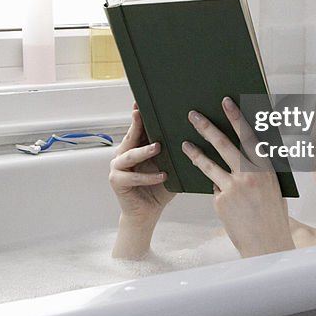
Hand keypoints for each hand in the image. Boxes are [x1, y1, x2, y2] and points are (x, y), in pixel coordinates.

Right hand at [109, 105, 175, 258]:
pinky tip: (162, 176)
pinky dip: (148, 177)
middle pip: (130, 136)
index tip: (141, 102)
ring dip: (143, 151)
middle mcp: (124, 153)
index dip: (139, 115)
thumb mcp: (170, 167)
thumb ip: (176, 153)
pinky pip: (132, 177)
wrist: (146, 213)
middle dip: (136, 124)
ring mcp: (117, 167)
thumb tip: (199, 137)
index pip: (138, 127)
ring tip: (157, 147)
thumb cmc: (159, 188)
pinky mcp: (116, 181)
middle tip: (141, 113)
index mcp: (136, 147)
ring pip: (129, 155)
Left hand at [183, 97, 294, 257]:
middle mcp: (249, 175)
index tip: (225, 102)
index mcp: (265, 168)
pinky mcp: (221, 200)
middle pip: (223, 144)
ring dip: (195, 152)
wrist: (266, 244)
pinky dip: (216, 189)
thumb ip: (259, 169)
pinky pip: (214, 188)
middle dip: (206, 127)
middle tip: (193, 115)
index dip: (236, 117)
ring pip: (209, 164)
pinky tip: (226, 201)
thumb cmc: (271, 215)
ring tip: (184, 144)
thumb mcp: (273, 187)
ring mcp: (233, 187)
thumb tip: (246, 152)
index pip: (248, 136)